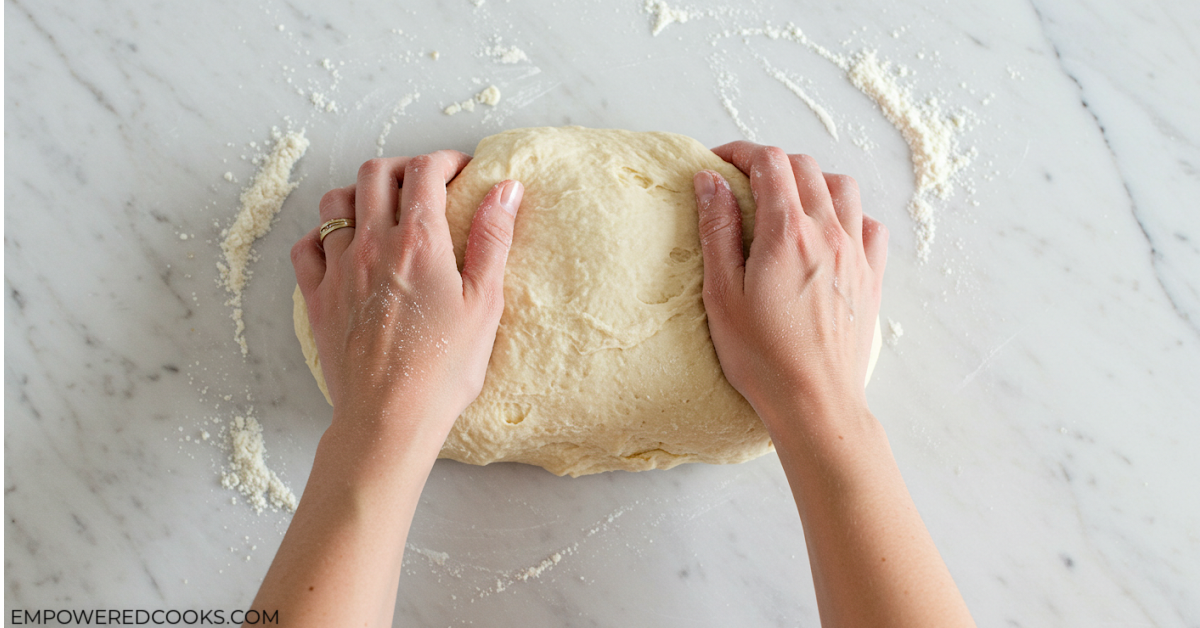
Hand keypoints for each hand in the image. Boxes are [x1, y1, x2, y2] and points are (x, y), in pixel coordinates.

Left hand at [290, 152, 523, 433]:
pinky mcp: (318, 298)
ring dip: (361, 194)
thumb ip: (493, 238)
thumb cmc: (445, 369)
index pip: (425, 171)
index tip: (461, 170)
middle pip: (376, 173)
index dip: (445, 160)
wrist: (389, 418)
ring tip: (383, 209)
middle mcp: (372, 245)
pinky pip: (307, 247)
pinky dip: (323, 235)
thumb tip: (506, 188)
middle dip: (403, 166)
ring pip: (335, 203)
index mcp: (419, 242)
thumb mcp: (485, 302)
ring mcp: (339, 269)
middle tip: (426, 182)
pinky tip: (342, 246)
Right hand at [693, 142, 886, 426]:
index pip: (770, 162)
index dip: (741, 153)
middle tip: (744, 182)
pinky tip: (828, 231)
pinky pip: (869, 224)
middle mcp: (828, 233)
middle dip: (772, 163)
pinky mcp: (871, 278)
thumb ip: (718, 229)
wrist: (815, 401)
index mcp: (787, 233)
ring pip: (843, 187)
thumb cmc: (762, 356)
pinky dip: (848, 214)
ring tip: (787, 201)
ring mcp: (856, 254)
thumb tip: (710, 181)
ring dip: (813, 181)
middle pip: (806, 167)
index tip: (720, 164)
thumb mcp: (722, 292)